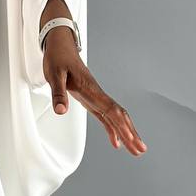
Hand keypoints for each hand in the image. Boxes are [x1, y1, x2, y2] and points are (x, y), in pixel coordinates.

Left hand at [41, 27, 146, 155]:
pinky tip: (116, 141)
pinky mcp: (91, 98)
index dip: (122, 127)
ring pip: (115, 117)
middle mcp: (97, 94)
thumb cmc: (58, 58)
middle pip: (119, 116)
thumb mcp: (54, 74)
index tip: (131, 140)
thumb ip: (58, 94)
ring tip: (136, 150)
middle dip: (131, 134)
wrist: (60, 45)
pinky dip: (112, 129)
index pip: (111, 111)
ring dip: (126, 133)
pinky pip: (105, 116)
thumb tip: (61, 111)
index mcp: (91, 89)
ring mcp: (96, 96)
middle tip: (141, 150)